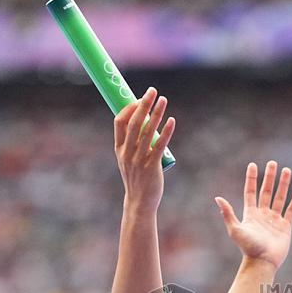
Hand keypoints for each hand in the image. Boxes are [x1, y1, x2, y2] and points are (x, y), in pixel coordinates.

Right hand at [115, 87, 174, 214]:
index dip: (129, 108)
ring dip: (156, 113)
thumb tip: (142, 124)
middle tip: (152, 91)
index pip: (119, 122)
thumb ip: (132, 144)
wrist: (139, 202)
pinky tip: (172, 121)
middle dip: (143, 104)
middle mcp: (127, 153)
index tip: (138, 98)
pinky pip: (160, 145)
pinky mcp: (152, 167)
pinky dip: (166, 132)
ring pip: (148, 131)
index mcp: (119, 149)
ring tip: (163, 100)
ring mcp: (139, 160)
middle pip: (134, 123)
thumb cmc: (137, 179)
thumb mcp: (128, 160)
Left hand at [214, 161, 291, 270]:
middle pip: (266, 191)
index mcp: (250, 214)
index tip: (252, 165)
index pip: (251, 192)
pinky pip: (291, 210)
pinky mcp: (285, 227)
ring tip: (287, 170)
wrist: (262, 262)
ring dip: (283, 184)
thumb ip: (228, 213)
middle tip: (273, 163)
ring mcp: (274, 220)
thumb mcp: (235, 229)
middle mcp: (263, 214)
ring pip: (280, 198)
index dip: (251, 179)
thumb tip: (218, 198)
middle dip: (269, 177)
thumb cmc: (248, 247)